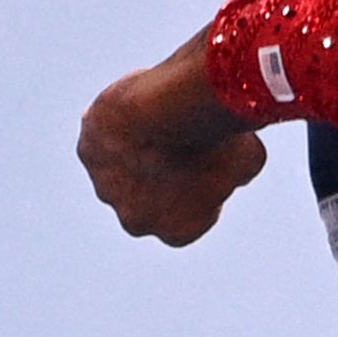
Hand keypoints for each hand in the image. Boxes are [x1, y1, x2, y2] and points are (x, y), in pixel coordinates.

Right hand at [79, 52, 263, 244]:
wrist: (176, 108)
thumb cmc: (217, 136)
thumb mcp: (249, 158)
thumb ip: (239, 172)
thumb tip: (238, 166)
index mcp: (178, 231)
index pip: (186, 216)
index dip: (195, 190)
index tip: (203, 164)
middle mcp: (137, 220)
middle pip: (145, 200)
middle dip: (157, 176)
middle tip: (175, 141)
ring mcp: (107, 187)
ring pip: (117, 170)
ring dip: (131, 150)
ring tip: (154, 117)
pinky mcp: (88, 153)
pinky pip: (99, 139)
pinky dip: (110, 125)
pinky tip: (131, 105)